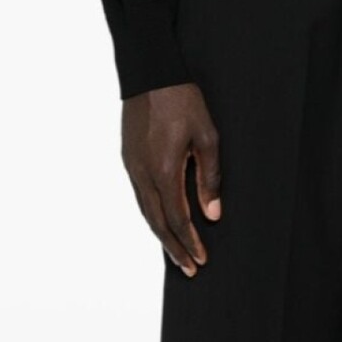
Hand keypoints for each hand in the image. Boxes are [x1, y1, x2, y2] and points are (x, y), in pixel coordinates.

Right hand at [121, 83, 221, 275]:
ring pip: (145, 212)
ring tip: (176, 254)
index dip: (190, 242)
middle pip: (157, 223)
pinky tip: (161, 222)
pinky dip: (152, 215)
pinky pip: (140, 196)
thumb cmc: (182, 100)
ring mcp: (132, 167)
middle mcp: (142, 174)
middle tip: (189, 269)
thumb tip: (212, 214)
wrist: (149, 71)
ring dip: (162, 235)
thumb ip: (209, 178)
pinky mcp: (128, 159)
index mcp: (163, 171)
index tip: (201, 259)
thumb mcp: (207, 137)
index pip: (177, 219)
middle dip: (174, 248)